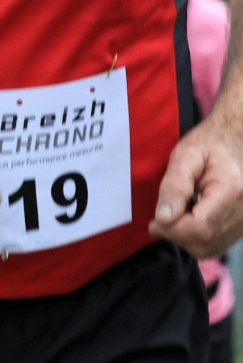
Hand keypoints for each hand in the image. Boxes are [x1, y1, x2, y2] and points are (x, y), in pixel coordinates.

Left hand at [149, 114, 242, 256]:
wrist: (237, 140)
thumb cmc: (210, 143)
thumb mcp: (185, 154)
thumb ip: (174, 185)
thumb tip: (162, 218)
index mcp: (231, 189)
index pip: (200, 227)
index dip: (173, 230)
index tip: (154, 222)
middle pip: (205, 242)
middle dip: (177, 236)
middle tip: (161, 219)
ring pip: (211, 248)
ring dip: (186, 239)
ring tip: (175, 215)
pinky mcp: (242, 226)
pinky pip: (218, 244)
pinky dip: (198, 239)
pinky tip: (190, 218)